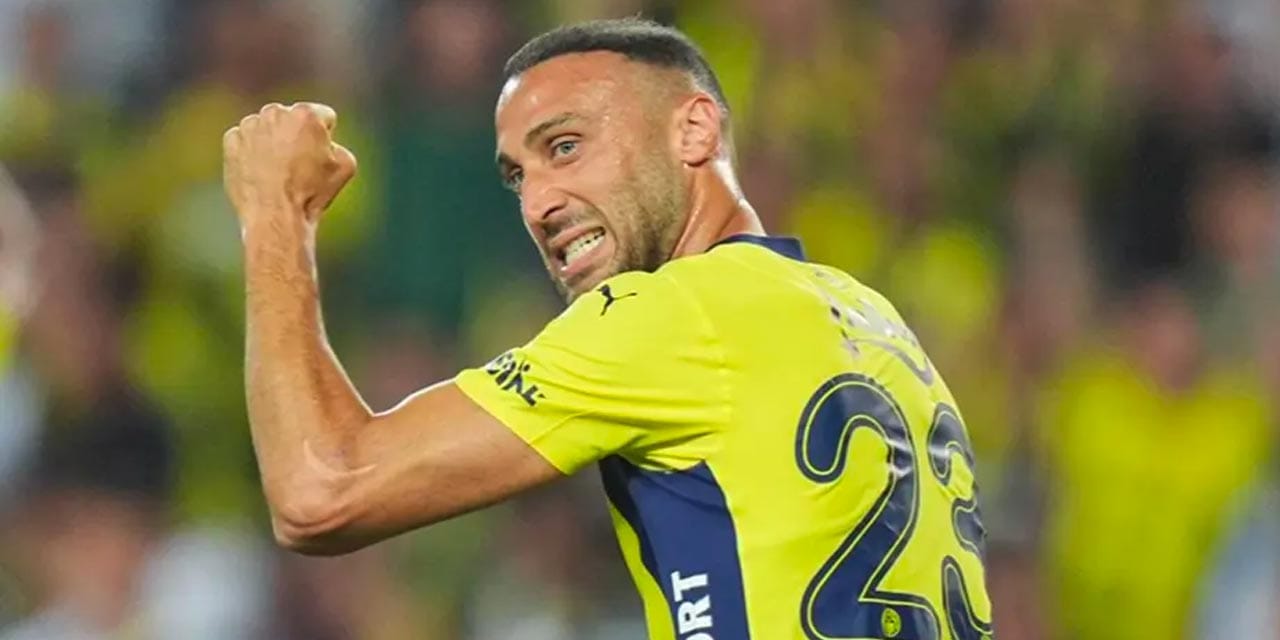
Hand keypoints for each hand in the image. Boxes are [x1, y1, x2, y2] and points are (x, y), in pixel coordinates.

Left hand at [223, 102, 356, 227]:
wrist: (276, 216)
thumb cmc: (312, 192)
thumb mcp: (346, 166)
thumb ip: (337, 144)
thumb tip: (325, 144)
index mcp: (306, 114)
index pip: (323, 116)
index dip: (326, 137)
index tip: (321, 157)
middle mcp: (275, 112)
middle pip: (292, 119)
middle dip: (296, 136)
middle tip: (298, 165)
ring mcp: (250, 125)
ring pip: (267, 128)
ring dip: (273, 142)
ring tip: (278, 172)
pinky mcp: (231, 140)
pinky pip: (246, 140)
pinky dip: (252, 152)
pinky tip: (261, 173)